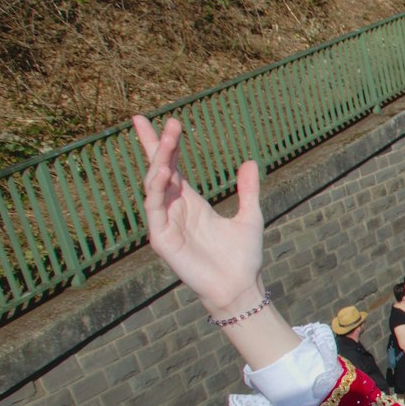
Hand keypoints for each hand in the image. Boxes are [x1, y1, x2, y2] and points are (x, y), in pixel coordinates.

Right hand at [133, 115, 299, 369]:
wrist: (240, 285)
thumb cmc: (243, 256)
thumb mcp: (250, 216)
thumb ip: (247, 190)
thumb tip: (250, 161)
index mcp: (190, 202)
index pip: (171, 167)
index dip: (163, 144)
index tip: (159, 120)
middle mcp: (174, 209)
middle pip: (158, 170)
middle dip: (160, 146)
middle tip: (169, 122)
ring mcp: (165, 223)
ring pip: (153, 186)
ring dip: (159, 162)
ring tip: (168, 140)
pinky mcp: (161, 238)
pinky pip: (153, 209)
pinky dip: (156, 190)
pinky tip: (163, 173)